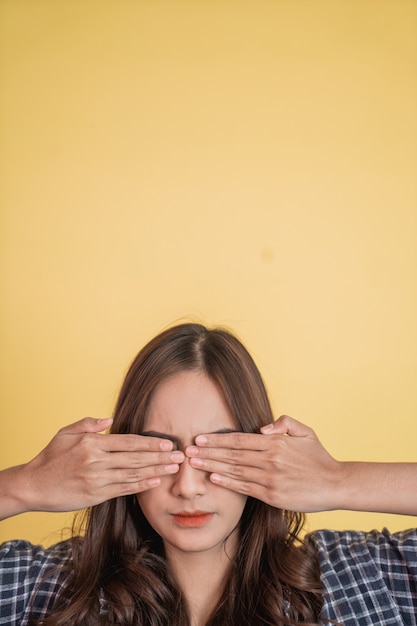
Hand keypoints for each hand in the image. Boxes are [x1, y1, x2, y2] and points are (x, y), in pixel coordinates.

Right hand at [0, 418, 184, 518]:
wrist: (33, 485)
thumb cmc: (50, 457)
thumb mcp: (66, 433)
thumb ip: (89, 424)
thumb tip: (110, 420)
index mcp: (91, 443)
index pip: (128, 442)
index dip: (150, 443)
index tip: (167, 443)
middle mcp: (96, 461)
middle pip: (135, 458)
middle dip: (160, 457)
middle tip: (180, 456)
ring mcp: (97, 480)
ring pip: (133, 474)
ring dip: (156, 471)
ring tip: (174, 468)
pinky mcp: (95, 495)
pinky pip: (123, 489)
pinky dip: (140, 486)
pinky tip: (155, 482)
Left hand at [185, 415, 341, 511]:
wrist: (336, 484)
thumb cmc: (319, 457)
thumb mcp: (305, 432)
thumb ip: (284, 423)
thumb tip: (263, 428)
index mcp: (275, 442)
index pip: (239, 439)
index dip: (217, 439)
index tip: (200, 438)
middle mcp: (270, 459)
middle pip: (232, 454)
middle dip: (208, 452)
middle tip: (187, 451)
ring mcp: (271, 478)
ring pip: (235, 470)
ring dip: (212, 467)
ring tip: (194, 464)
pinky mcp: (273, 495)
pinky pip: (245, 488)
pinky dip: (228, 483)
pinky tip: (213, 479)